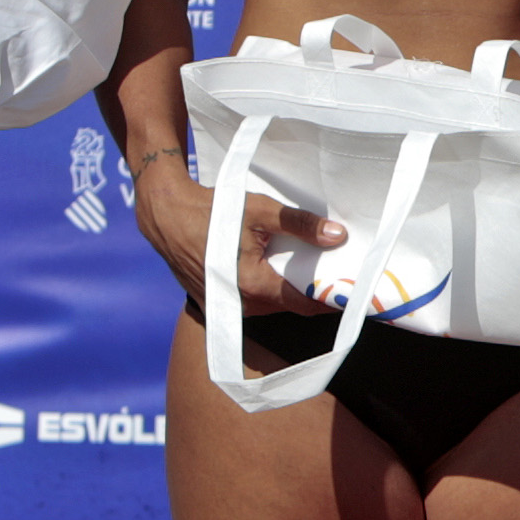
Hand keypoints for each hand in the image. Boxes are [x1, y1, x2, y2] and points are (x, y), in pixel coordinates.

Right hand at [130, 155, 343, 318]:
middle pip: (290, 305)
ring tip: (309, 269)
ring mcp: (229, 308)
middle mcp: (243, 305)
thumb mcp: (260, 211)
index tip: (353, 290)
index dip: (331, 298)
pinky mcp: (219, 303)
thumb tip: (337, 236)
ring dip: (289, 290)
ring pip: (273, 304)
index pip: (306, 303)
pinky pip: (254, 300)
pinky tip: (277, 268)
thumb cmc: (213, 212)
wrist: (167, 217)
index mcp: (255, 287)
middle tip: (336, 274)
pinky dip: (269, 288)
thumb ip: (299, 225)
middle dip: (313, 293)